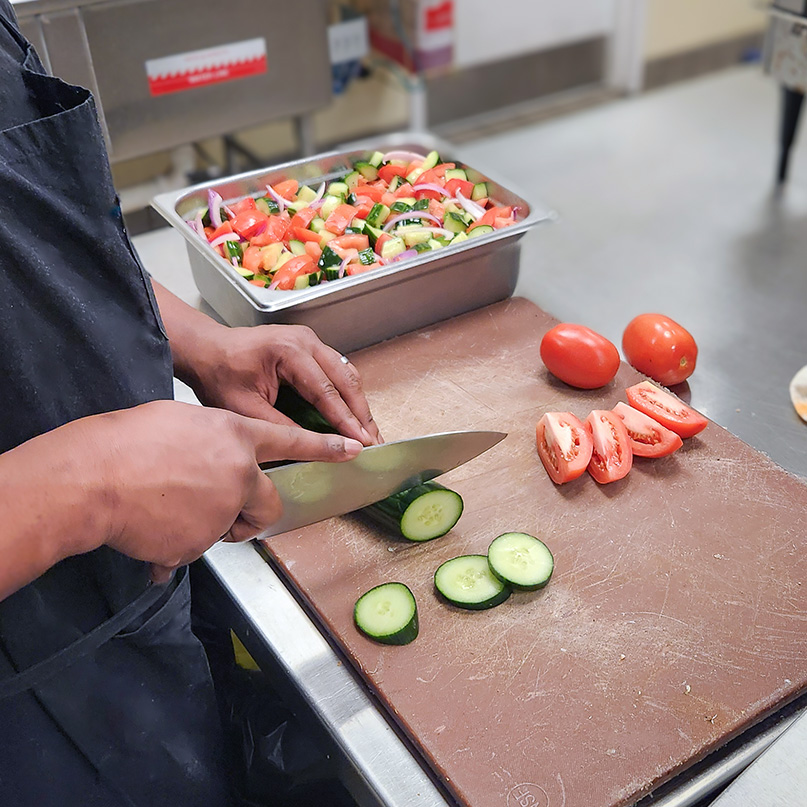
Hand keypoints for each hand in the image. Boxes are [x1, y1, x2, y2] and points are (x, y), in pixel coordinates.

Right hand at [87, 400, 361, 582]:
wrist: (92, 478)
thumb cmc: (125, 442)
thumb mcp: (178, 422)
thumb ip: (209, 441)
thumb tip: (209, 457)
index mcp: (234, 435)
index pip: (290, 440)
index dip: (323, 447)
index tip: (352, 448)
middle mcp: (238, 473)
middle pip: (270, 502)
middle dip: (255, 512)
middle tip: (230, 513)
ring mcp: (223, 509)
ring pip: (229, 526)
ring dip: (209, 524)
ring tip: (168, 509)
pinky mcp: (201, 543)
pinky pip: (195, 548)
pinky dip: (176, 544)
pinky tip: (151, 527)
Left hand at [187, 324, 382, 445]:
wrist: (206, 350)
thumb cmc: (219, 375)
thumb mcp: (245, 410)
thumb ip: (283, 427)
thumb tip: (315, 448)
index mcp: (289, 350)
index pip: (326, 390)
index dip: (346, 420)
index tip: (361, 442)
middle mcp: (305, 340)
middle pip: (346, 379)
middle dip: (361, 414)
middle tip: (375, 442)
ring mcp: (310, 341)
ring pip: (346, 374)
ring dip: (358, 405)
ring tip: (368, 433)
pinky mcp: (310, 348)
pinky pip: (337, 371)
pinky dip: (348, 395)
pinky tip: (352, 417)